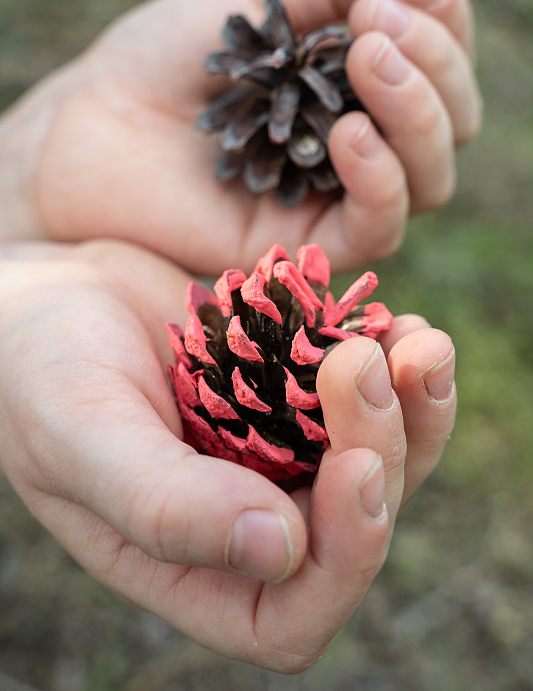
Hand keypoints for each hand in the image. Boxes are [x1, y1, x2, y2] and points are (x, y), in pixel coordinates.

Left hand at [0, 0, 480, 273]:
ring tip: (366, 66)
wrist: (95, 124)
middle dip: (433, 73)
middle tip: (375, 36)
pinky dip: (381, 178)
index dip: (439, 32)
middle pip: (450, 128)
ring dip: (417, 117)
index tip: (381, 2)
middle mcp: (360, 145)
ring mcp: (335, 199)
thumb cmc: (168, 56)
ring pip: (429, 180)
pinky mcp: (304, 246)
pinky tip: (348, 133)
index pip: (442, 67)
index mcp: (357, 85)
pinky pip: (378, 227)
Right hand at [0, 240, 455, 670]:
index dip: (342, 562)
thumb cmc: (37, 368)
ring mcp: (276, 455)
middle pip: (354, 528)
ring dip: (414, 411)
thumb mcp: (79, 434)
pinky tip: (404, 324)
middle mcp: (244, 518)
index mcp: (189, 564)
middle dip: (381, 451)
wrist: (49, 291)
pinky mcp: (292, 395)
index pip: (290, 615)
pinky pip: (369, 399)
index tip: (353, 468)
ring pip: (381, 461)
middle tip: (365, 363)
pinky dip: (399, 366)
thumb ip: (162, 504)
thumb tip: (277, 550)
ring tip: (421, 343)